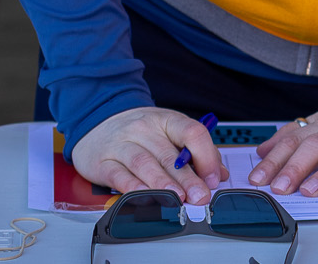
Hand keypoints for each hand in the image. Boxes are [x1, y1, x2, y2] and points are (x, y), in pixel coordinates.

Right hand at [70, 107, 223, 203]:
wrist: (99, 122)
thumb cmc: (140, 132)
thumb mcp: (169, 133)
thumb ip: (196, 152)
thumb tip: (219, 174)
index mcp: (166, 120)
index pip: (191, 132)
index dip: (206, 156)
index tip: (213, 177)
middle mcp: (144, 129)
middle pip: (169, 154)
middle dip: (187, 178)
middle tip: (200, 196)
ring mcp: (122, 144)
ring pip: (144, 163)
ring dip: (162, 183)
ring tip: (176, 198)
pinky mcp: (103, 162)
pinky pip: (119, 175)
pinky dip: (133, 187)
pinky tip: (145, 196)